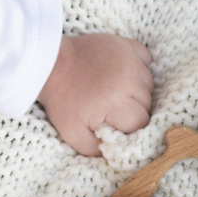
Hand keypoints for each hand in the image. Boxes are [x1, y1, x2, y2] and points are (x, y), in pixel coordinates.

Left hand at [37, 33, 154, 156]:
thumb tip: (117, 152)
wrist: (49, 64)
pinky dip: (139, 68)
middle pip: (147, 103)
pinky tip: (125, 75)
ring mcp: (128, 59)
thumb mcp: (72, 133)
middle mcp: (129, 79)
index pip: (141, 122)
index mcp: (117, 101)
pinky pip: (145, 58)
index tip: (115, 125)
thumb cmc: (61, 100)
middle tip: (113, 110)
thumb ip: (96, 149)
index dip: (129, 128)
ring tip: (116, 94)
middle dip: (134, 111)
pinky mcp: (125, 44)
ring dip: (137, 91)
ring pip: (149, 83)